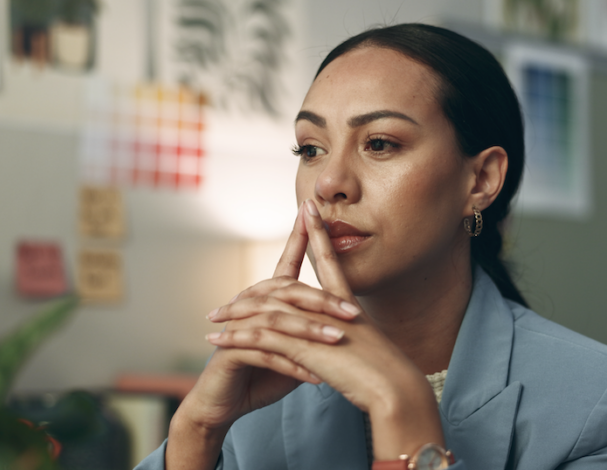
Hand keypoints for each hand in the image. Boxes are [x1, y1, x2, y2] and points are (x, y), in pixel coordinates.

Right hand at [166, 201, 357, 468]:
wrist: (222, 406)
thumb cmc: (259, 377)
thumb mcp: (294, 353)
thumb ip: (312, 335)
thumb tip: (343, 327)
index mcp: (266, 302)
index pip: (285, 263)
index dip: (299, 238)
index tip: (311, 212)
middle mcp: (250, 308)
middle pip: (287, 292)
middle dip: (322, 302)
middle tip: (353, 313)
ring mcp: (236, 327)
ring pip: (277, 321)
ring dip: (309, 333)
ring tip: (337, 343)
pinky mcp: (228, 351)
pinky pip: (264, 353)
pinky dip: (291, 364)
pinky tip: (313, 376)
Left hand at [207, 200, 445, 459]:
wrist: (395, 387)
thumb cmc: (390, 375)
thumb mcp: (372, 348)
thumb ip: (359, 338)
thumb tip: (354, 339)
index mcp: (348, 305)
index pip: (330, 262)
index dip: (318, 235)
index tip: (309, 209)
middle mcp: (328, 308)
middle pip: (284, 285)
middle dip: (253, 290)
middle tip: (227, 300)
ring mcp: (312, 324)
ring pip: (265, 310)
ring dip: (235, 314)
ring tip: (212, 319)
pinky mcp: (302, 344)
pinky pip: (260, 336)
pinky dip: (236, 336)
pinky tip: (216, 341)